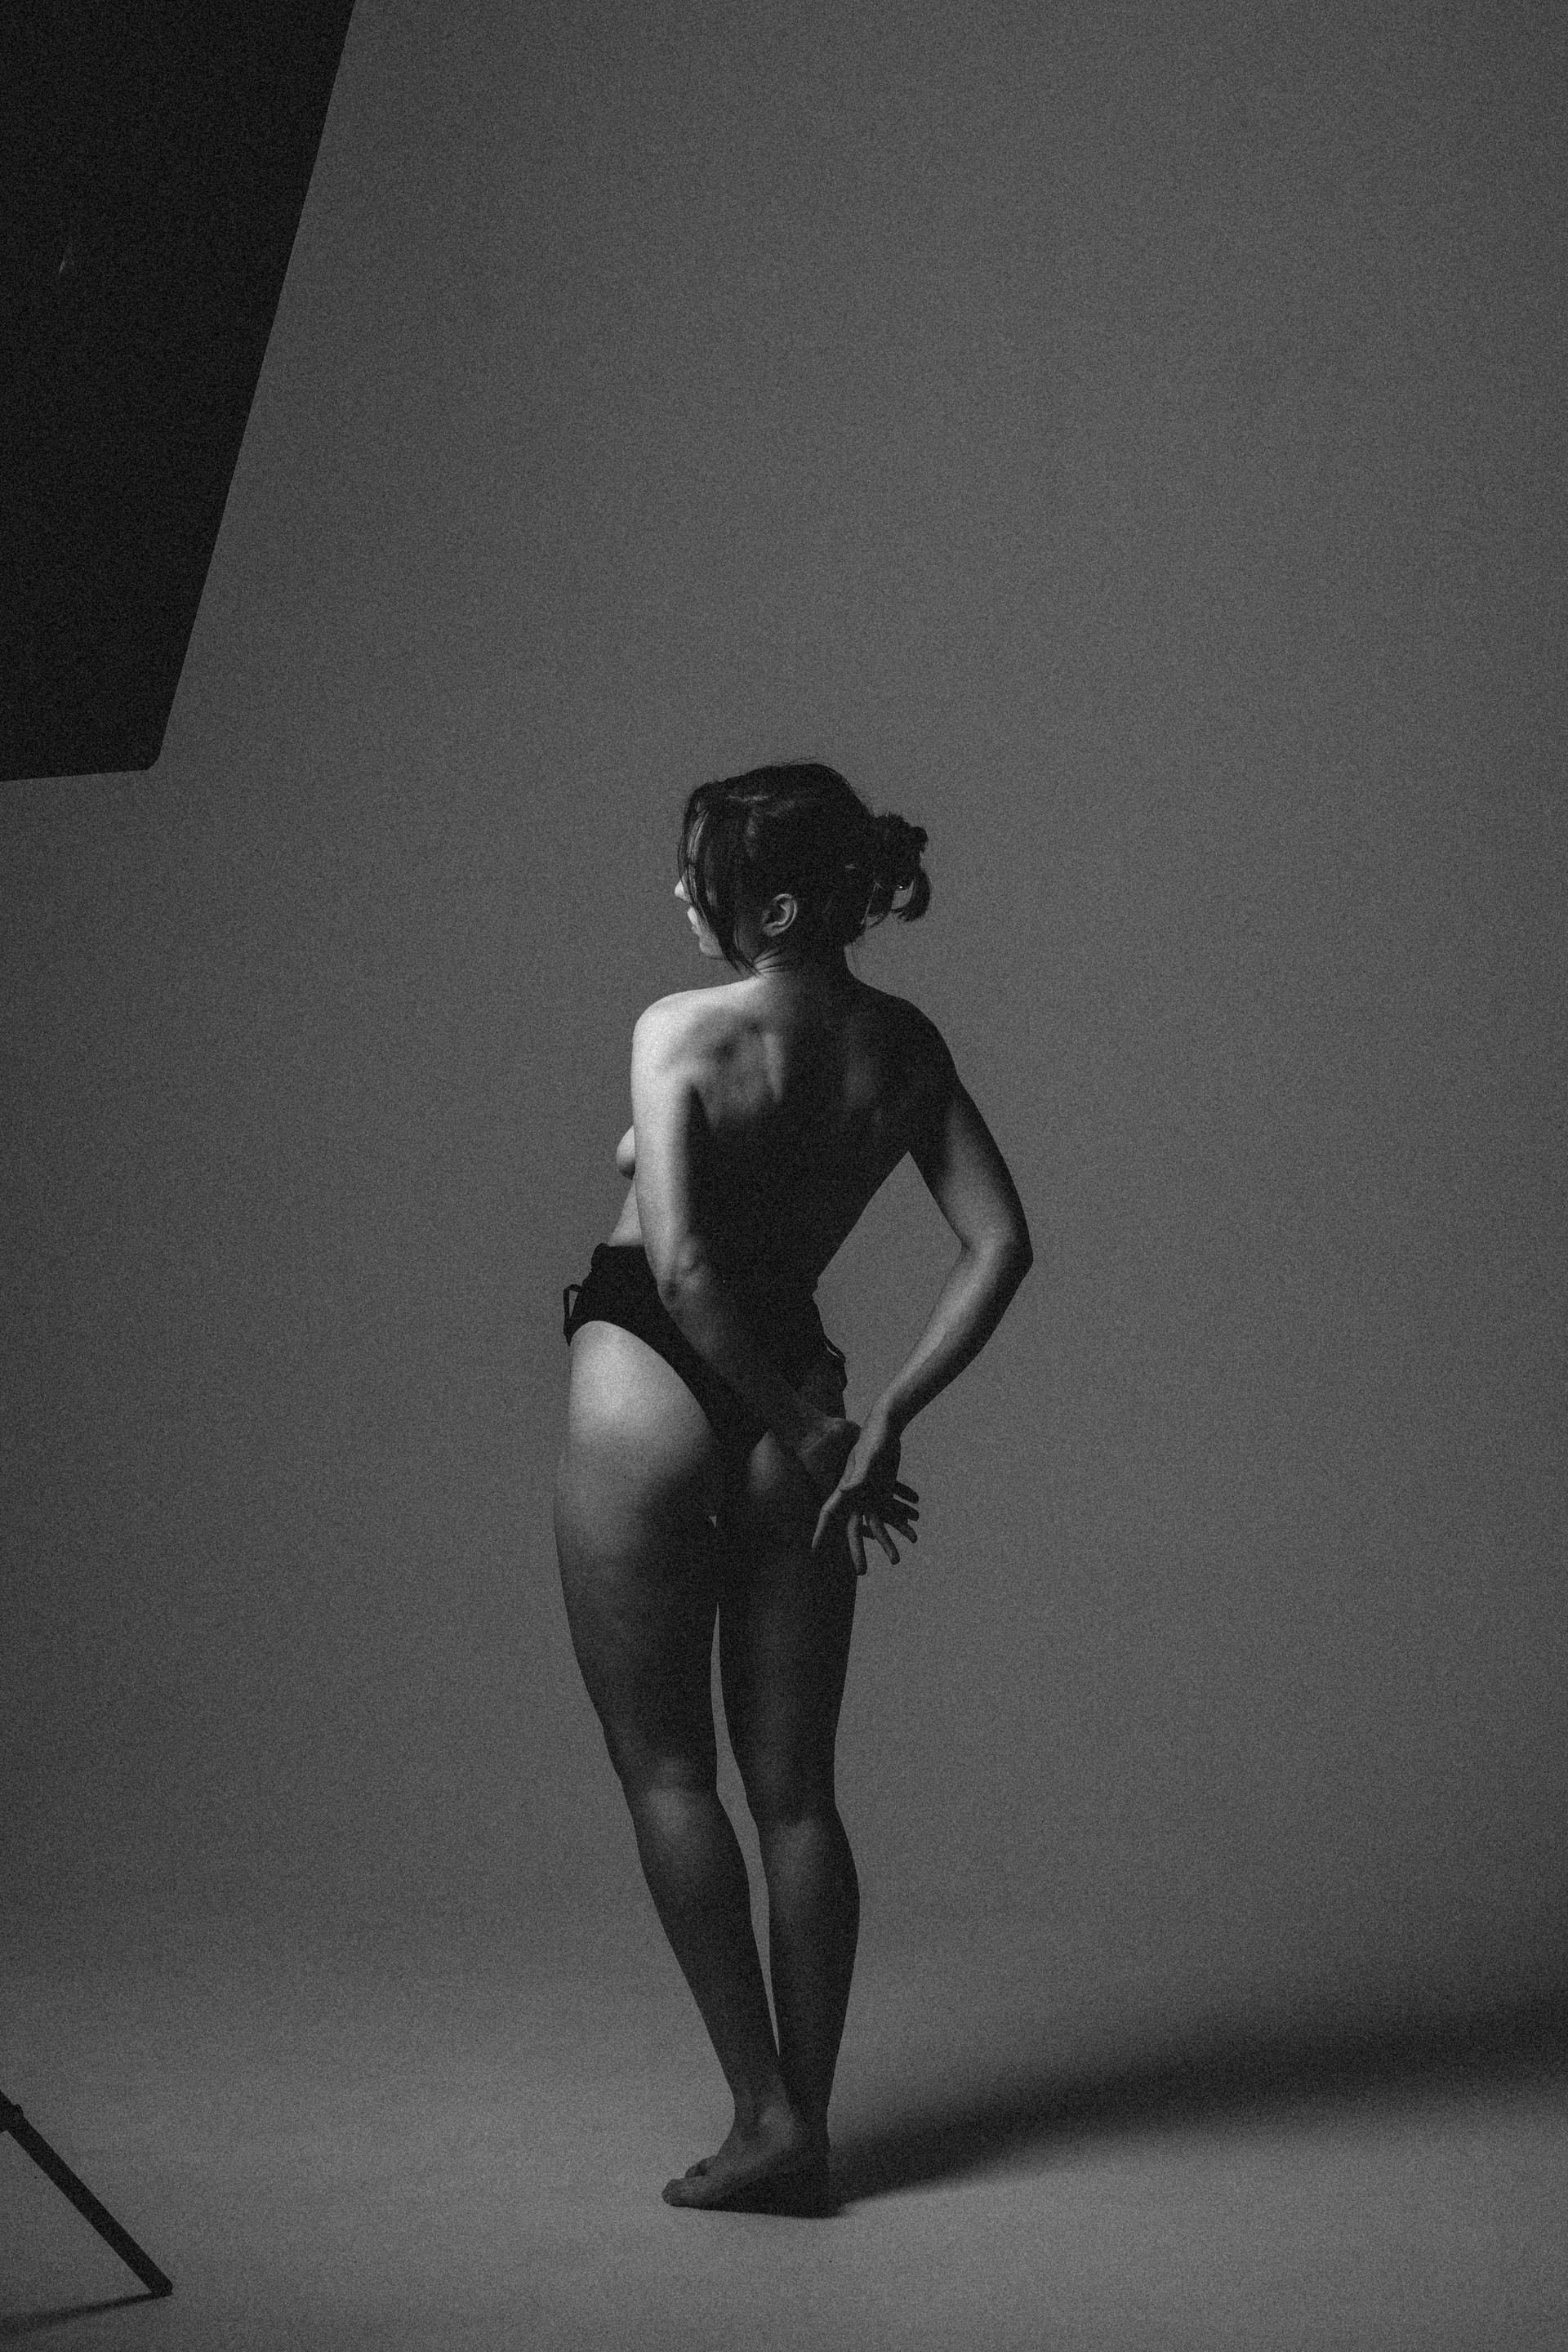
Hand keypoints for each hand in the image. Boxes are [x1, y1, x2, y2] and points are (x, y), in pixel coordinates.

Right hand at [801, 1412, 919, 1576]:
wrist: (887, 1423)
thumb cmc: (874, 1437)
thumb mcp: (868, 1457)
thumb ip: (858, 1475)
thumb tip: (846, 1490)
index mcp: (846, 1488)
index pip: (830, 1514)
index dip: (822, 1532)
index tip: (814, 1549)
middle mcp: (856, 1494)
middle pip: (855, 1527)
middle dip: (858, 1550)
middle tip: (862, 1573)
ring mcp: (870, 1492)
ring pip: (879, 1522)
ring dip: (888, 1539)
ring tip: (897, 1560)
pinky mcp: (884, 1487)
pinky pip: (893, 1509)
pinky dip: (902, 1519)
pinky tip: (914, 1528)